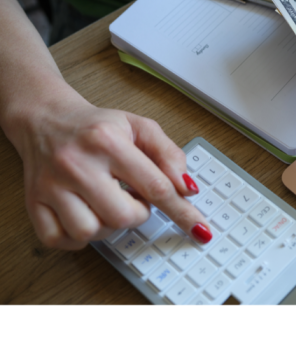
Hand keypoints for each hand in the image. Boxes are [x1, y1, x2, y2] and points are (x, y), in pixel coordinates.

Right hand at [15, 97, 211, 249]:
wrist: (46, 118)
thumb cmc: (98, 126)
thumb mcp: (140, 127)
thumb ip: (169, 155)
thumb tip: (187, 188)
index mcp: (108, 141)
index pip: (155, 186)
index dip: (181, 211)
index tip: (198, 228)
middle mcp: (77, 164)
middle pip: (123, 215)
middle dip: (138, 213)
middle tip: (132, 195)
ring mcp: (51, 185)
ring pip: (92, 231)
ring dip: (109, 225)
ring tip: (108, 201)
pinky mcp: (33, 202)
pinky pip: (60, 240)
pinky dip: (78, 237)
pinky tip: (87, 214)